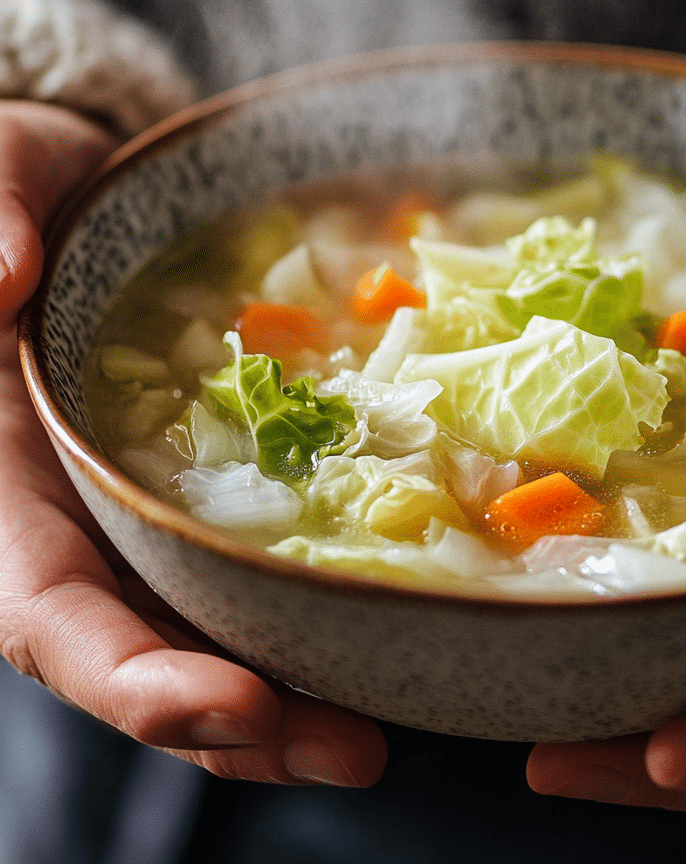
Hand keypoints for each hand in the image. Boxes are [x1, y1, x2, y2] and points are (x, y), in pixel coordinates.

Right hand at [0, 100, 386, 785]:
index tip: (228, 704)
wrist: (94, 194)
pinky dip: (324, 607)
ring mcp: (155, 513)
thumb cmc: (25, 189)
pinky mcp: (220, 488)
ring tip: (386, 725)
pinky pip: (268, 564)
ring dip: (297, 697)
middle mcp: (85, 522)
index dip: (130, 675)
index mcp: (9, 485)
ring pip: (217, 635)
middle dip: (243, 726)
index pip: (49, 613)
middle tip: (355, 748)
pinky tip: (396, 621)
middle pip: (152, 658)